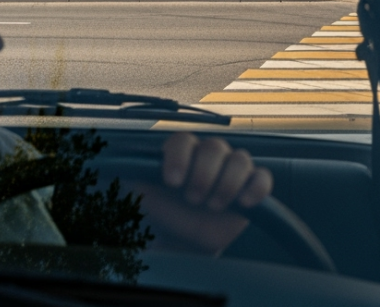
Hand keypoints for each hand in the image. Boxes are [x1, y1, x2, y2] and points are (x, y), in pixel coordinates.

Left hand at [133, 132, 273, 254]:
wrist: (188, 240)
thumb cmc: (167, 215)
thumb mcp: (144, 196)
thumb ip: (133, 178)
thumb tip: (116, 166)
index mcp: (184, 153)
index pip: (184, 140)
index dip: (179, 157)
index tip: (172, 180)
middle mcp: (211, 156)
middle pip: (215, 147)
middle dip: (203, 175)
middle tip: (193, 198)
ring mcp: (234, 169)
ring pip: (240, 160)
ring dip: (226, 184)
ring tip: (213, 205)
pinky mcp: (253, 186)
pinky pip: (263, 178)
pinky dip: (255, 189)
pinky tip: (243, 203)